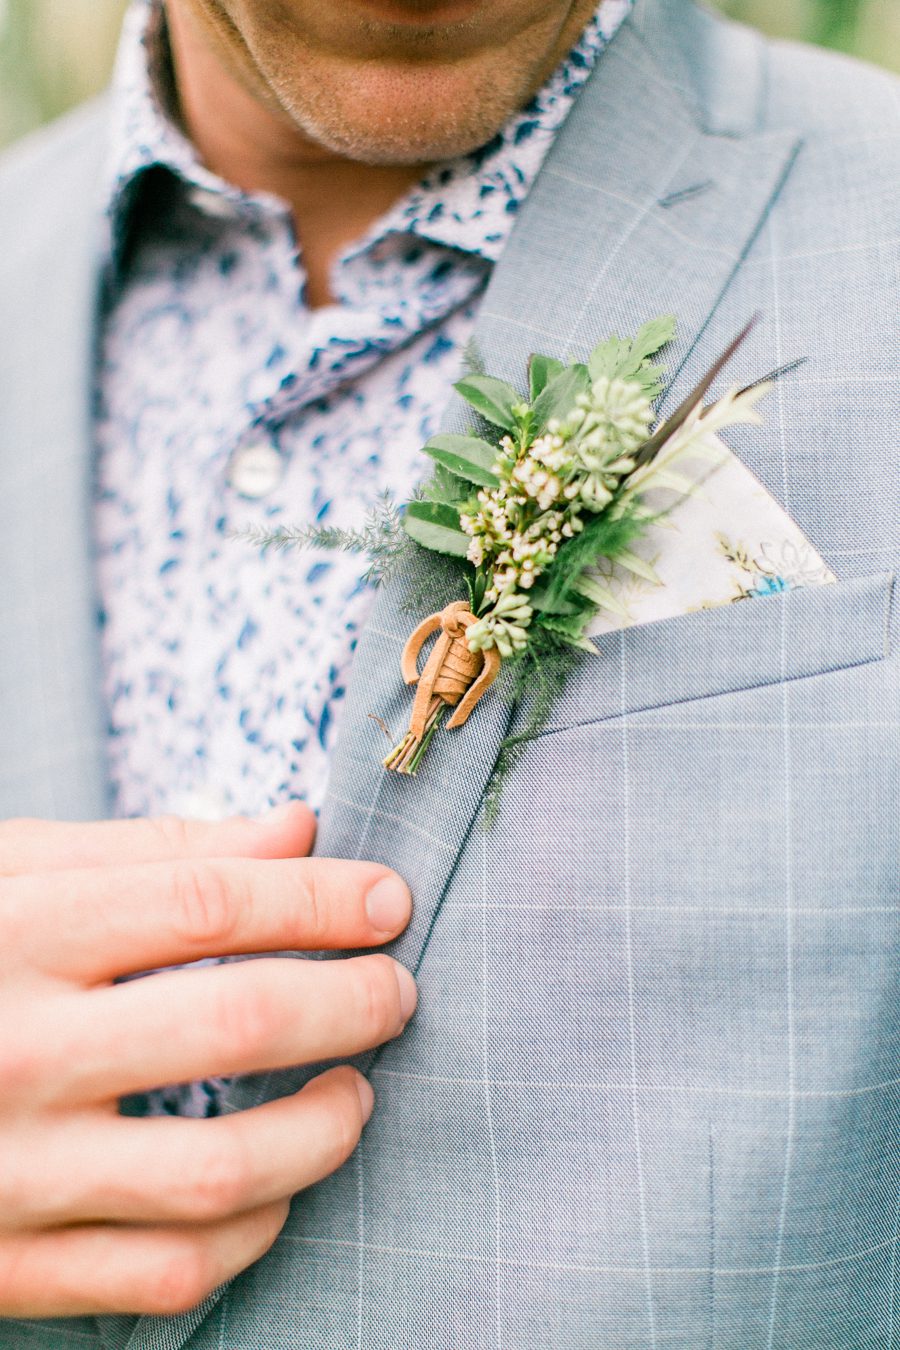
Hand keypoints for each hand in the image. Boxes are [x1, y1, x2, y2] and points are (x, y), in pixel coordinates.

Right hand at [0, 806, 415, 1318]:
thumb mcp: (13, 873)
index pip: (211, 901)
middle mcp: (16, 1050)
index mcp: (19, 931)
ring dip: (327, 1128)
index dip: (323, 897)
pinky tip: (282, 1187)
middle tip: (396, 989)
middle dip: (354, 999)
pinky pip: (168, 1272)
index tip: (388, 898)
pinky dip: (254, 1233)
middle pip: (240, 1021)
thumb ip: (154, 852)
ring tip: (357, 1091)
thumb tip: (297, 832)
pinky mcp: (9, 1265)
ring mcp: (11, 1171)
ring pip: (222, 1169)